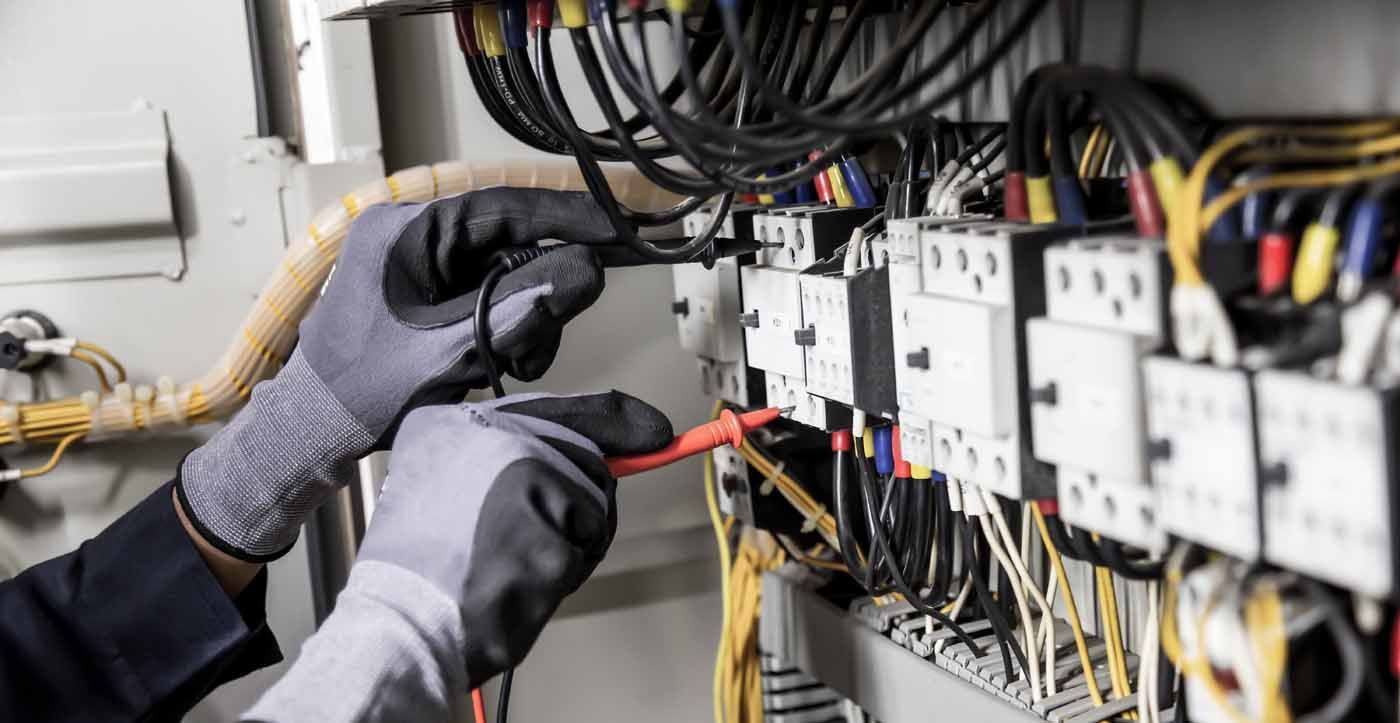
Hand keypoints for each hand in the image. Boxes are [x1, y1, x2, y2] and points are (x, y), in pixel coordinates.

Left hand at [179, 188, 617, 560]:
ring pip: (505, 275)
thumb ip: (522, 307)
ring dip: (524, 320)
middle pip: (510, 245)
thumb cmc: (365, 388)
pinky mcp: (423, 292)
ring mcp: (417, 264)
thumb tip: (589, 270)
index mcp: (406, 230)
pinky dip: (505, 327)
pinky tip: (499, 362)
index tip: (614, 226)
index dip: (565, 216)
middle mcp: (412, 234)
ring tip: (514, 364)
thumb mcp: (453, 346)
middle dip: (538, 295)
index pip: (503, 207)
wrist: (313, 429)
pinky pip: (485, 295)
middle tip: (541, 343)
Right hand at [241, 392, 671, 722]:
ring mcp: (520, 477)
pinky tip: (521, 580)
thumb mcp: (443, 484)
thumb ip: (507, 459)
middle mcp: (487, 434)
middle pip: (585, 457)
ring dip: (571, 541)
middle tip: (532, 542)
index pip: (555, 407)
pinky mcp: (544, 523)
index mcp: (454, 421)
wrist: (403, 622)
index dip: (615, 419)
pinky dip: (565, 570)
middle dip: (581, 505)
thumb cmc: (423, 568)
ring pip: (593, 501)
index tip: (653, 431)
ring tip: (513, 563)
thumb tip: (596, 458)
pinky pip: (587, 543)